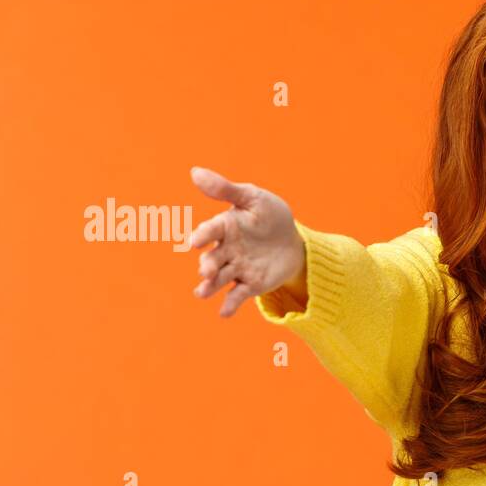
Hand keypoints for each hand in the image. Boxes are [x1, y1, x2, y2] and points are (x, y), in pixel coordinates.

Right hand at [187, 166, 303, 317]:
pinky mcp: (250, 284)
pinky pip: (238, 295)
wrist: (292, 240)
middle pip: (213, 258)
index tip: (193, 242)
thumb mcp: (253, 198)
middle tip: (205, 270)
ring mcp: (236, 268)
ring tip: (202, 292)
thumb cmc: (269, 215)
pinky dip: (229, 304)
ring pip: (220, 278)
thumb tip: (195, 172)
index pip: (210, 231)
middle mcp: (226, 249)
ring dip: (210, 286)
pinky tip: (224, 313)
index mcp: (225, 226)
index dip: (202, 236)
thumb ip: (226, 190)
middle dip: (208, 264)